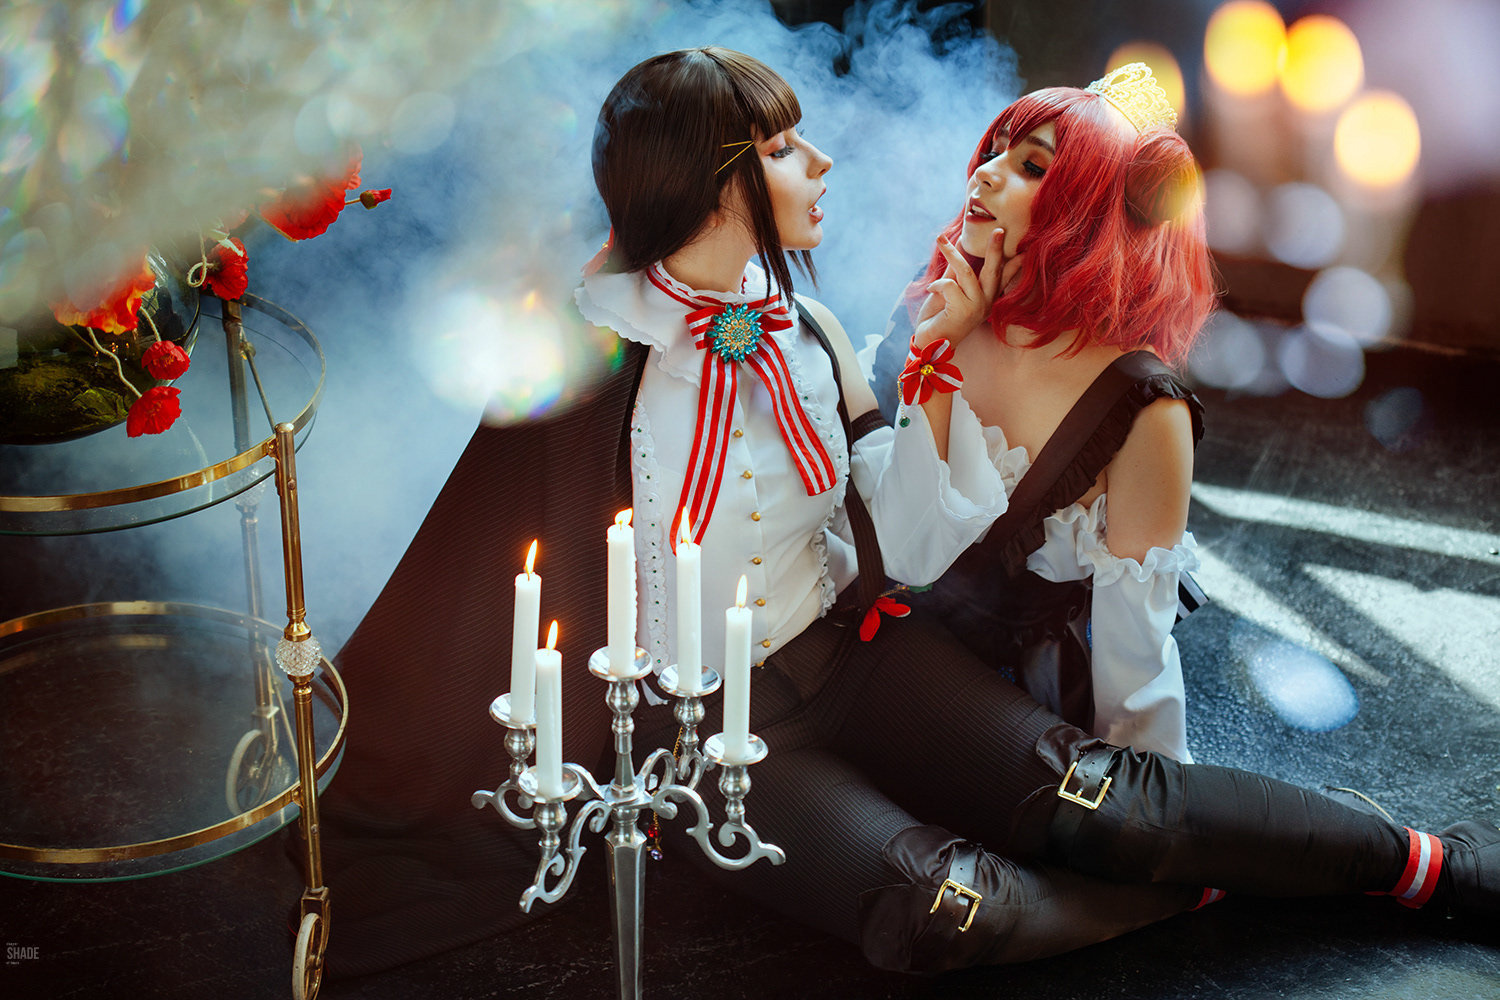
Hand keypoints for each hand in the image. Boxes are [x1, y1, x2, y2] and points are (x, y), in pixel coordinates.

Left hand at [914, 228, 1003, 349]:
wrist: (927, 340)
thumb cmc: (939, 314)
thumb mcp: (949, 288)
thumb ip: (956, 269)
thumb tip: (961, 243)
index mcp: (987, 297)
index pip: (1004, 276)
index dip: (1014, 262)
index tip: (1026, 248)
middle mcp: (987, 302)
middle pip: (994, 270)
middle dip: (995, 248)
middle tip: (998, 229)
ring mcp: (977, 307)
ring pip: (967, 272)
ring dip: (952, 253)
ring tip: (940, 239)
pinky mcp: (963, 311)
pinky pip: (949, 285)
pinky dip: (937, 283)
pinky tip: (931, 290)